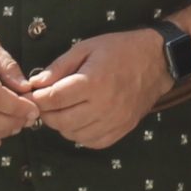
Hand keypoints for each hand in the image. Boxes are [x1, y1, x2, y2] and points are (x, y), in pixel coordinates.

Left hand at [25, 30, 169, 148]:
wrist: (157, 61)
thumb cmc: (119, 50)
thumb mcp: (86, 48)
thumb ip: (59, 67)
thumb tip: (35, 84)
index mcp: (92, 82)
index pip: (52, 99)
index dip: (37, 98)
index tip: (33, 93)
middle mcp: (103, 106)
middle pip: (60, 121)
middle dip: (46, 113)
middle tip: (46, 102)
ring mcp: (114, 121)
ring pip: (73, 135)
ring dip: (62, 124)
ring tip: (64, 109)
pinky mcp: (121, 130)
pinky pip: (91, 142)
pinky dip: (80, 134)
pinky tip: (80, 120)